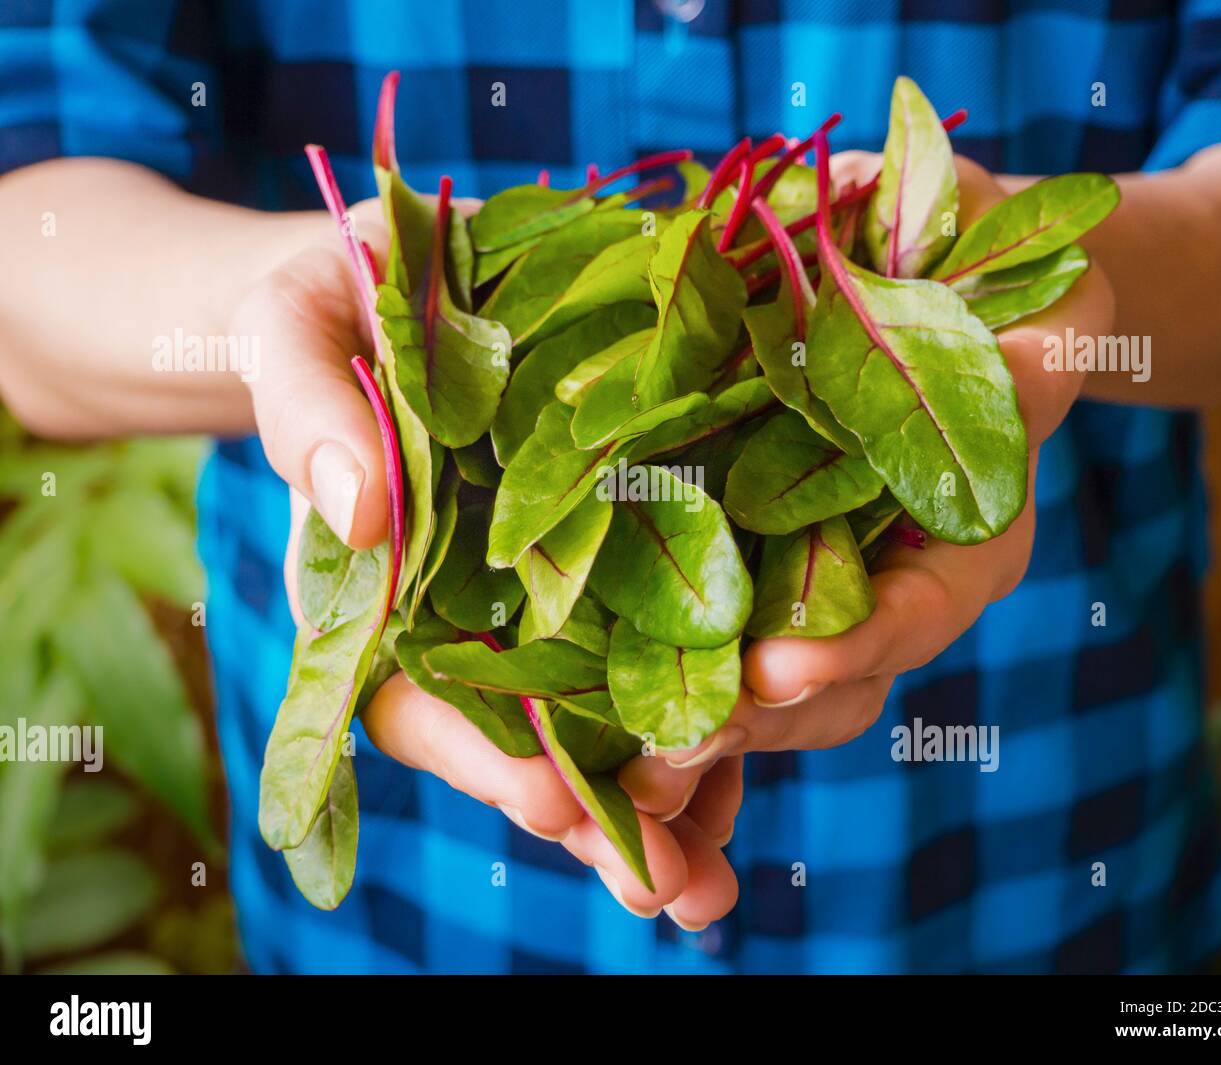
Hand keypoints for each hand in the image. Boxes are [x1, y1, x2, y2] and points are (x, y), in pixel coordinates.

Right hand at [249, 196, 741, 927]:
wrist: (416, 271)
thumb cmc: (334, 309)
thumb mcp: (297, 335)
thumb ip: (307, 414)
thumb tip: (357, 510)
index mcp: (385, 594)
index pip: (418, 699)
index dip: (474, 751)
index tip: (543, 793)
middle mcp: (477, 615)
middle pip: (531, 737)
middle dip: (594, 817)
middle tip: (664, 886)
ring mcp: (562, 592)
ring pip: (612, 713)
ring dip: (670, 797)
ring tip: (717, 882)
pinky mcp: (635, 550)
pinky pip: (676, 635)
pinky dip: (719, 696)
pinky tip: (772, 741)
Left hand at [620, 150, 1115, 813]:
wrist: (952, 293)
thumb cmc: (1004, 300)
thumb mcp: (1034, 317)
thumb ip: (1031, 359)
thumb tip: (1033, 365)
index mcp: (965, 543)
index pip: (917, 616)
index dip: (853, 647)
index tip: (779, 672)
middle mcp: (894, 585)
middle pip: (835, 687)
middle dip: (758, 719)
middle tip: (675, 746)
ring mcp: (823, 584)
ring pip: (769, 686)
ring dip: (701, 719)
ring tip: (626, 752)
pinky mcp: (757, 562)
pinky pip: (711, 630)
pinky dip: (659, 665)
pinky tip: (588, 688)